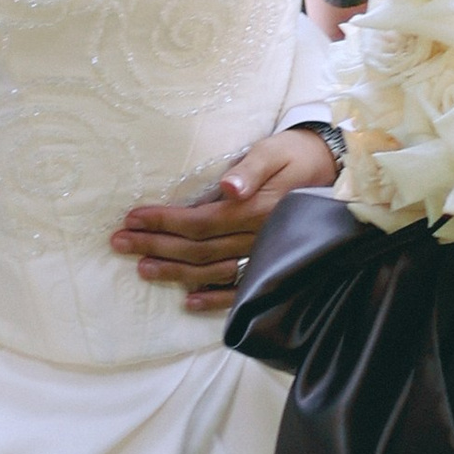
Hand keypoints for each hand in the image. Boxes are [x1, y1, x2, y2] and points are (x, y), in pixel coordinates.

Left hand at [110, 129, 338, 312]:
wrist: (333, 171)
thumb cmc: (295, 155)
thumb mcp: (273, 151)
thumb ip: (250, 171)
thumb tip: (229, 188)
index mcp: (256, 209)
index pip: (201, 221)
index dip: (164, 221)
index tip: (132, 218)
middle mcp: (259, 237)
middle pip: (199, 249)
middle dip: (156, 246)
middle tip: (120, 243)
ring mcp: (265, 255)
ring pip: (213, 271)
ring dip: (175, 273)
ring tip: (142, 269)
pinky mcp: (272, 265)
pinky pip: (240, 289)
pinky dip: (215, 298)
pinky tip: (189, 302)